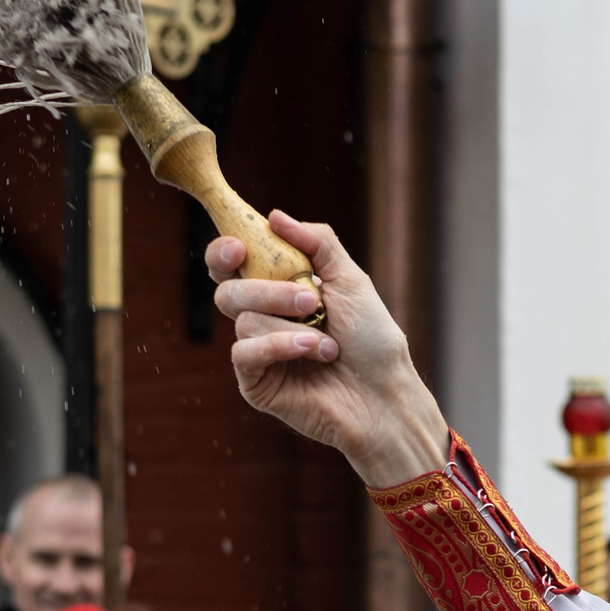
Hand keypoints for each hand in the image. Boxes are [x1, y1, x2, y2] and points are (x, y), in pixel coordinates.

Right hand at [209, 214, 449, 487]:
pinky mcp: (256, 384)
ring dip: (291, 326)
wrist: (385, 395)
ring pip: (243, 320)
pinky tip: (313, 353)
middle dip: (267, 290)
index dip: (224, 252)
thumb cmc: (373, 341)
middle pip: (228, 289)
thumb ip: (317, 243)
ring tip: (330, 345)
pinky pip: (244, 352)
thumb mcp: (351, 280)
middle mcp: (263, 319)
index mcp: (277, 290)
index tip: (239, 247)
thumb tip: (273, 215)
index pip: (232, 265)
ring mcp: (257, 353)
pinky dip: (279, 346)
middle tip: (310, 300)